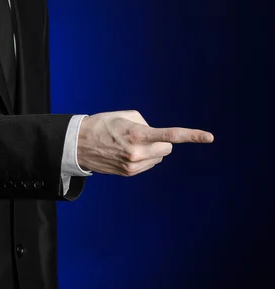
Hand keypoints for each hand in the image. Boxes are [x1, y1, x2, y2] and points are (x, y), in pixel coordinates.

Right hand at [77, 110, 213, 176]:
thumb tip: (154, 137)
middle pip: (167, 149)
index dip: (191, 135)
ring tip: (129, 144)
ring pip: (158, 158)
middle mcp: (137, 152)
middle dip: (161, 142)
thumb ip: (145, 123)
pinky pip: (147, 165)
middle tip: (143, 136)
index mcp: (137, 134)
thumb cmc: (102, 125)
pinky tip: (126, 153)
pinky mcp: (129, 173)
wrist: (78, 144)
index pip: (170, 136)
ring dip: (151, 151)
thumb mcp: (124, 115)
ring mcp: (133, 165)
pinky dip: (143, 158)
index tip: (209, 137)